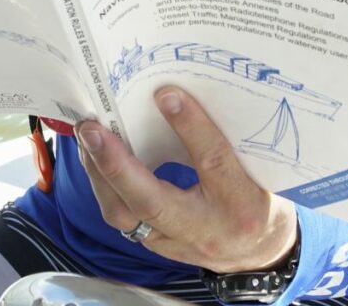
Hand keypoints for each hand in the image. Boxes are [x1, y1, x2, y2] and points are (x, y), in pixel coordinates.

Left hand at [75, 86, 297, 273]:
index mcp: (242, 203)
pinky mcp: (156, 246)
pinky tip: (95, 159)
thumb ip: (229, 139)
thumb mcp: (260, 168)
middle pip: (152, 202)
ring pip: (125, 216)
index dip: (190, 127)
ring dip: (99, 174)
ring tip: (87, 137)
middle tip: (92, 130)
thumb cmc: (261, 199)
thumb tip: (183, 96)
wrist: (260, 253)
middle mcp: (206, 229)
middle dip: (116, 165)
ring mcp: (176, 244)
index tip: (165, 94)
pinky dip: (104, 186)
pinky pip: (122, 218)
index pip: (214, 162)